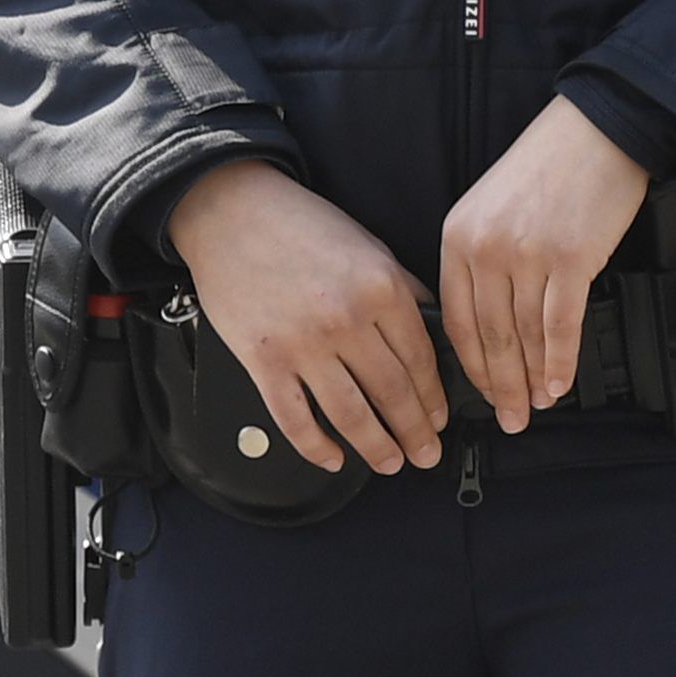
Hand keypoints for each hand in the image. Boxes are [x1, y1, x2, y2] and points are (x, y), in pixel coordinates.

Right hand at [168, 160, 444, 475]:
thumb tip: (434, 334)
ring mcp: (303, 344)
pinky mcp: (263, 360)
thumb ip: (405, 292)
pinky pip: (295, 418)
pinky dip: (316, 447)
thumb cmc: (304, 227)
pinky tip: (332, 459)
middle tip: (427, 453)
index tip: (442, 418)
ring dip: (376, 447)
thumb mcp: (373, 249)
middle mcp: (347, 320)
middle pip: (393, 393)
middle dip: (416, 432)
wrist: (234, 213)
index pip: (422, 360)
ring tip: (392, 463)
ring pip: (350, 414)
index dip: (435, 398)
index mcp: (383, 289)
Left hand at [439, 96, 650, 431]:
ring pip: (524, 335)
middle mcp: (487, 248)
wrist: (599, 128)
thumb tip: (494, 323)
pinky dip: (562, 360)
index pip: (456, 320)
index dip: (470, 367)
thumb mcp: (492, 206)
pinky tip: (562, 381)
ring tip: (538, 404)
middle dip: (499, 386)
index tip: (481, 394)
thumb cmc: (550, 164)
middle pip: (489, 336)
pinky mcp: (572, 257)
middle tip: (509, 418)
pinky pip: (562, 323)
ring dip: (532, 378)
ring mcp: (529, 254)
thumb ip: (482, 258)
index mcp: (458, 236)